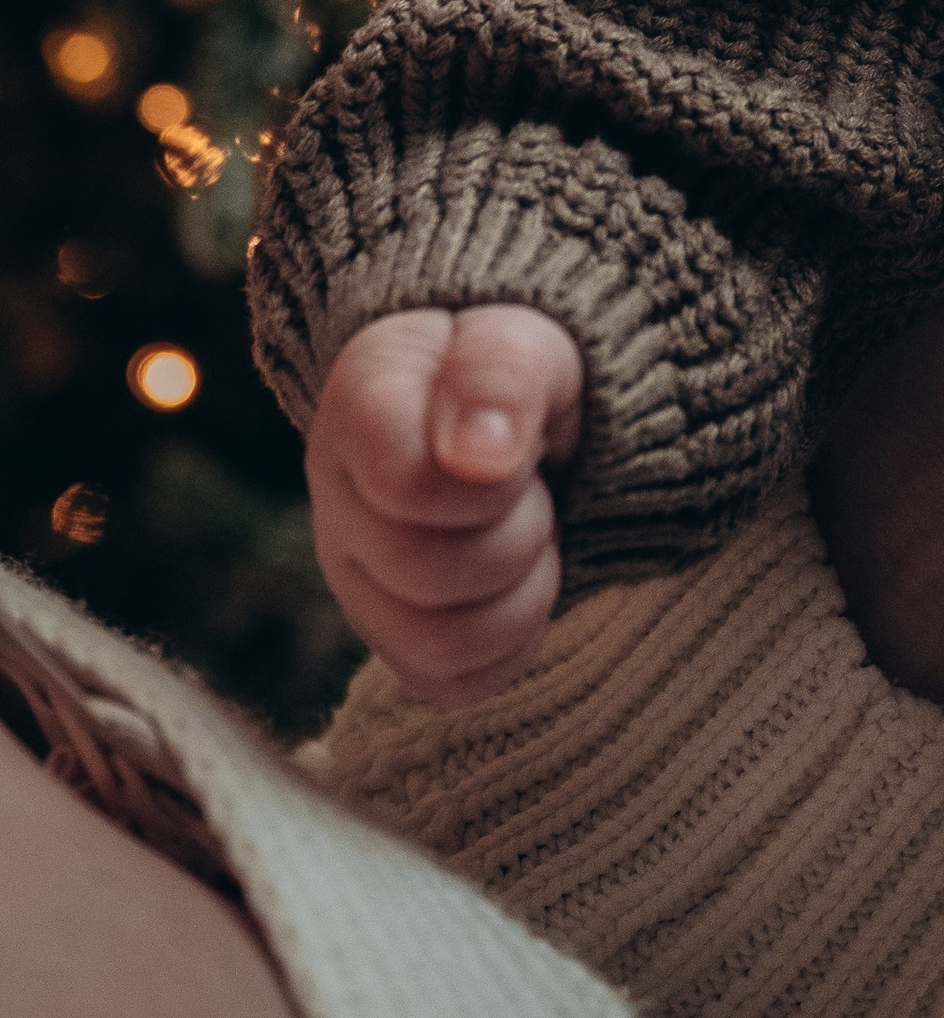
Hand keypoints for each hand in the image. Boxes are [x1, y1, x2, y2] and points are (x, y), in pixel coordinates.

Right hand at [305, 306, 583, 702]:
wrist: (515, 402)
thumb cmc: (514, 365)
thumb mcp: (527, 334)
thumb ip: (499, 373)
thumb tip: (478, 454)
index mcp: (359, 402)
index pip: (406, 482)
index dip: (489, 478)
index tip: (521, 448)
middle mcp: (336, 498)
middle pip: (431, 571)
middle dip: (519, 526)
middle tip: (534, 478)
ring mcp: (356, 579)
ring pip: (442, 643)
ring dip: (522, 584)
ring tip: (526, 521)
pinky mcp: (393, 640)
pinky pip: (456, 682)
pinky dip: (515, 636)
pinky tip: (516, 574)